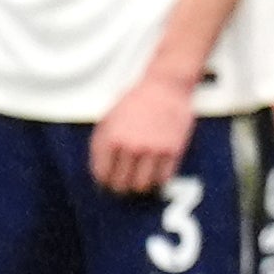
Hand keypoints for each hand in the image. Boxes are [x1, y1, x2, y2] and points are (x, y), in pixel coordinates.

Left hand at [90, 70, 195, 193]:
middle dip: (120, 187)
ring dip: (139, 186)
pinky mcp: (173, 150)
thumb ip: (101, 145)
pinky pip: (164, 178)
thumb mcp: (108, 118)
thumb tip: (100, 172)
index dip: (104, 182)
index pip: (102, 175)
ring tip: (139, 181)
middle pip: (121, 184)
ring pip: (142, 186)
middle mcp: (131, 146)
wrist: (165, 86)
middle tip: (124, 184)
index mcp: (111, 138)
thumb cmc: (135, 100)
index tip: (108, 182)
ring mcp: (153, 150)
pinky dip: (158, 181)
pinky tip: (155, 174)